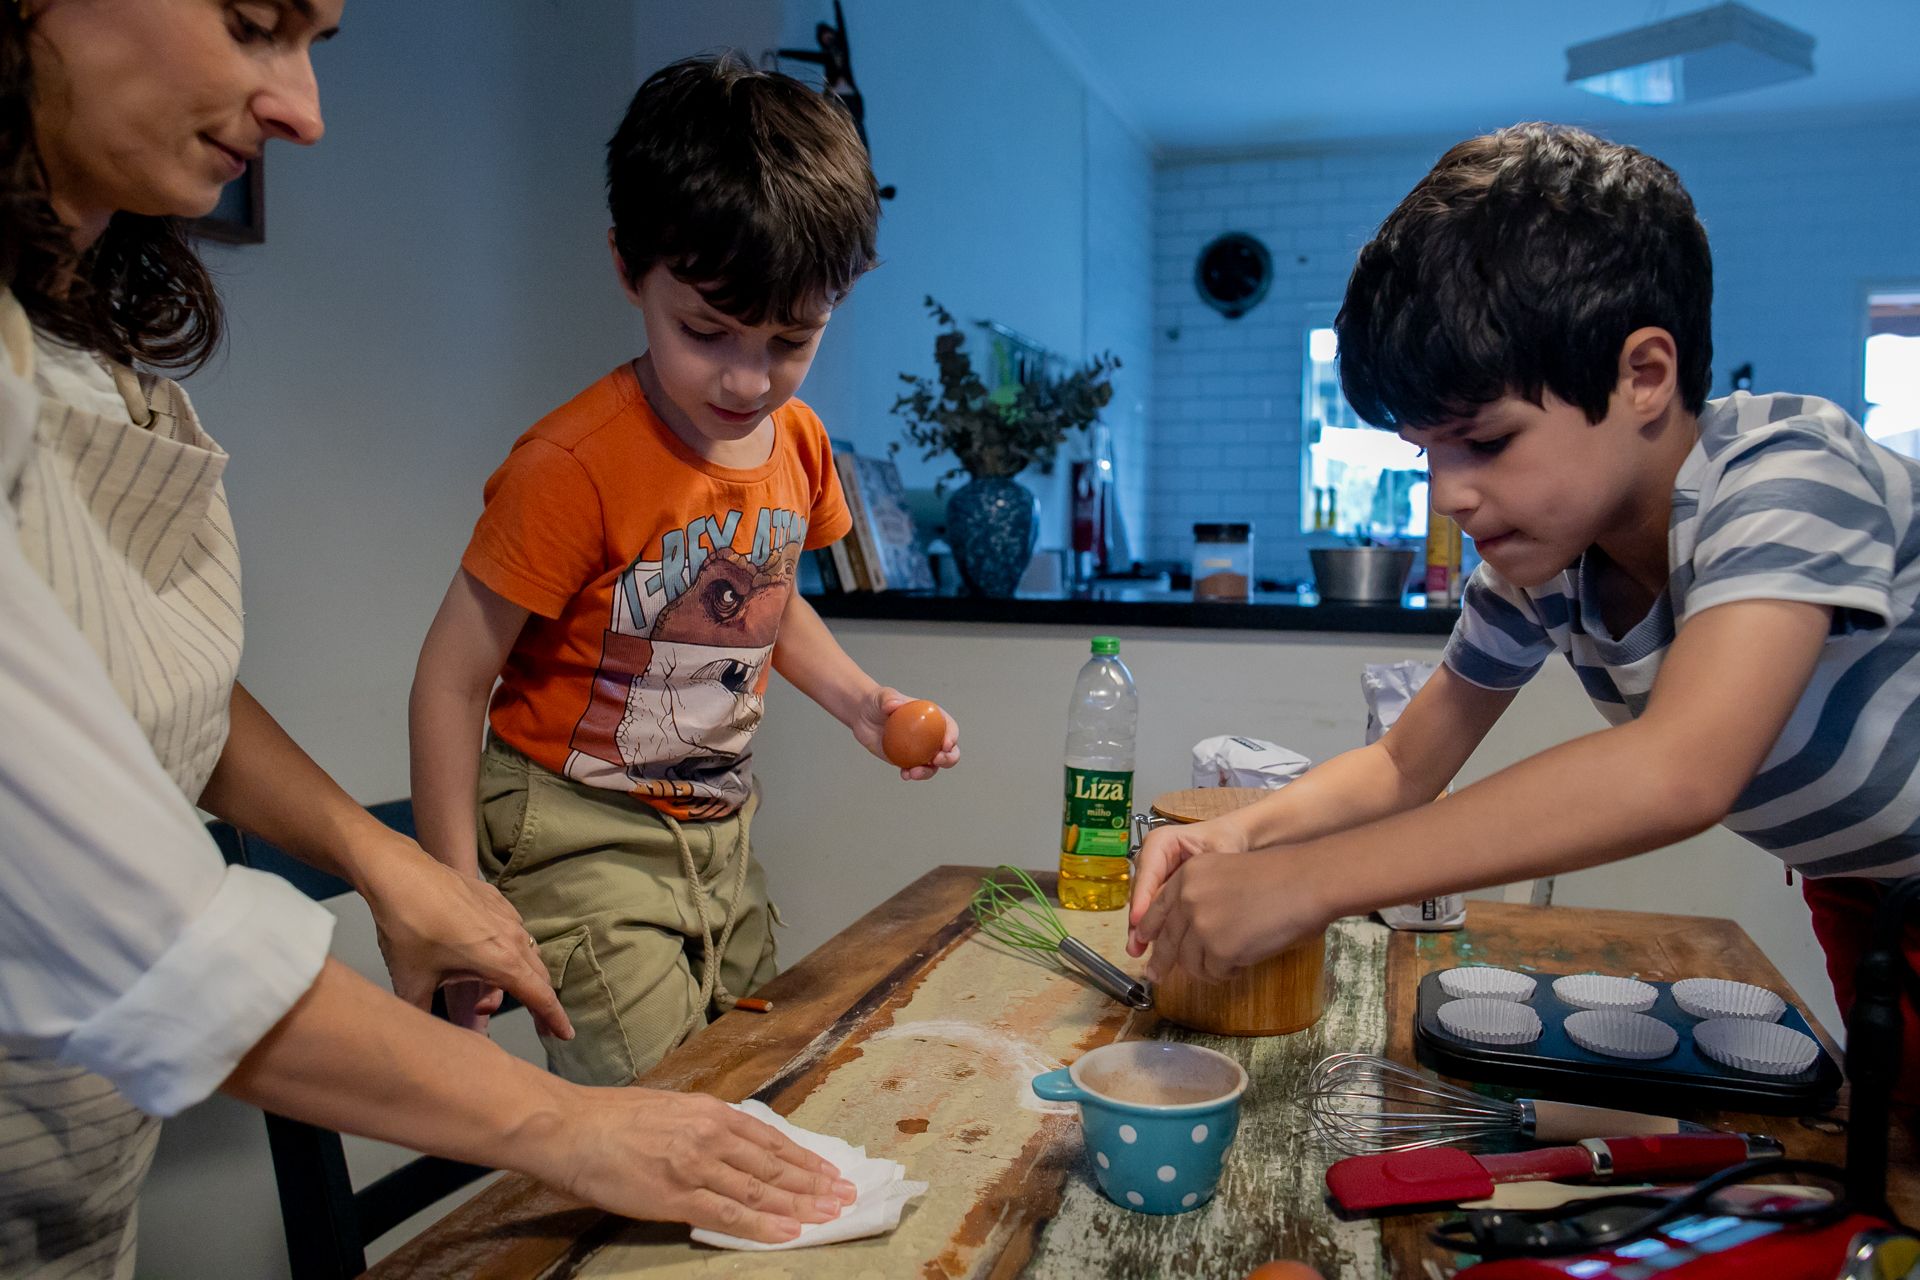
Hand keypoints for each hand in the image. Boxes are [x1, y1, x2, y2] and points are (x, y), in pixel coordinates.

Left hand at [357, 833, 573, 1039]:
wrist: (400, 873)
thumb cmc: (408, 928)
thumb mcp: (411, 982)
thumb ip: (421, 1015)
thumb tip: (422, 1038)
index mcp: (501, 962)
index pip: (540, 997)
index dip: (554, 1019)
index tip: (566, 1036)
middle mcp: (512, 937)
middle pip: (539, 976)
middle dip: (541, 1003)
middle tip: (540, 1025)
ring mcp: (506, 914)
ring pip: (528, 951)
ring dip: (523, 975)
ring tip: (506, 990)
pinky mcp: (494, 898)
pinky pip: (514, 930)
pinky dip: (511, 949)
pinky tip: (489, 952)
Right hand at [555, 1088, 858, 1242]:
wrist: (569, 1128)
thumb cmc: (611, 1118)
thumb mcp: (670, 1108)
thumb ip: (704, 1125)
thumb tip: (735, 1143)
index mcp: (710, 1112)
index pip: (770, 1139)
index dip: (804, 1157)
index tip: (831, 1171)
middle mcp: (710, 1135)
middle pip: (774, 1164)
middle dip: (814, 1182)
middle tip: (847, 1195)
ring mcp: (695, 1165)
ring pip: (760, 1188)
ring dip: (800, 1204)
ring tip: (830, 1214)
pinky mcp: (676, 1195)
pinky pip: (729, 1214)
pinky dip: (763, 1224)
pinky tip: (788, 1231)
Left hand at [852, 686, 959, 780]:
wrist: (862, 716)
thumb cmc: (877, 702)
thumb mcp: (883, 696)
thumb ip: (889, 698)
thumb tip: (894, 705)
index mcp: (932, 717)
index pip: (948, 726)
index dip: (952, 736)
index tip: (945, 744)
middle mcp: (929, 735)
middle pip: (948, 750)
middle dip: (949, 758)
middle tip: (937, 760)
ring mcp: (919, 749)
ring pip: (932, 765)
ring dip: (928, 772)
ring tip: (914, 772)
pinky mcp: (906, 760)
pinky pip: (913, 770)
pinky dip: (911, 774)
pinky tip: (904, 775)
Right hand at [1126, 817, 1246, 956]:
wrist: (1234, 839)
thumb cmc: (1226, 840)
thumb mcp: (1217, 852)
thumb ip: (1203, 874)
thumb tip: (1189, 901)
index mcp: (1160, 842)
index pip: (1147, 872)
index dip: (1142, 898)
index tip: (1138, 920)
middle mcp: (1151, 858)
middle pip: (1141, 891)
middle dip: (1138, 919)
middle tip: (1136, 943)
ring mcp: (1154, 874)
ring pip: (1144, 904)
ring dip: (1142, 928)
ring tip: (1138, 950)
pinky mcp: (1161, 889)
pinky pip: (1155, 910)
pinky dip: (1154, 928)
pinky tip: (1152, 948)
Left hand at [1133, 848, 1327, 983]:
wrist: (1305, 882)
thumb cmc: (1278, 878)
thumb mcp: (1225, 873)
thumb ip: (1200, 898)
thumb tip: (1186, 932)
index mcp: (1187, 875)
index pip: (1157, 909)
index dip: (1148, 931)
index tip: (1140, 944)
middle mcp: (1187, 899)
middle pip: (1167, 940)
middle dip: (1160, 961)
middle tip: (1155, 976)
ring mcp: (1201, 925)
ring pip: (1190, 962)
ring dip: (1206, 968)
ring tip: (1226, 964)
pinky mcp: (1219, 949)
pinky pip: (1215, 973)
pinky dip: (1227, 973)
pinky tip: (1242, 963)